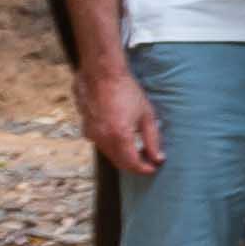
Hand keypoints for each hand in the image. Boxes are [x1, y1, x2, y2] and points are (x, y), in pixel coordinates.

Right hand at [76, 59, 163, 177]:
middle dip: (134, 165)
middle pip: (119, 163)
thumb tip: (158, 158)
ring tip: (138, 151)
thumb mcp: (147, 115)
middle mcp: (103, 139)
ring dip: (123, 157)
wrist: (102, 76)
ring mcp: (92, 135)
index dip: (144, 169)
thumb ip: (153, 139)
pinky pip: (101, 145)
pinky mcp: (86, 130)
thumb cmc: (128, 92)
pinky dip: (112, 148)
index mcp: (120, 136)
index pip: (132, 163)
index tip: (154, 168)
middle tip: (148, 162)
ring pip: (109, 155)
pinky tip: (122, 139)